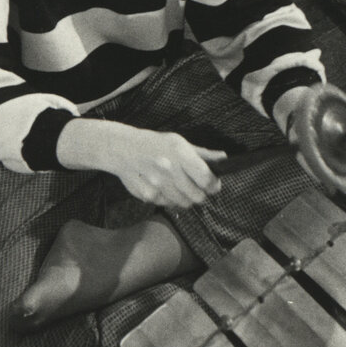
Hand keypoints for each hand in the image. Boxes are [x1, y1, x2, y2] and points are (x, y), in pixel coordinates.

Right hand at [100, 124, 225, 208]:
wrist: (122, 149)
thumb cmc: (154, 144)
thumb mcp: (178, 142)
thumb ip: (202, 153)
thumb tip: (223, 158)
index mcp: (180, 153)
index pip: (206, 179)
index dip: (214, 185)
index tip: (214, 184)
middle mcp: (169, 170)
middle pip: (197, 196)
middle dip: (202, 194)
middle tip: (200, 188)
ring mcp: (157, 185)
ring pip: (184, 203)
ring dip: (187, 198)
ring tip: (182, 187)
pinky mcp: (148, 196)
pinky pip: (168, 205)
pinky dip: (172, 200)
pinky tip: (167, 189)